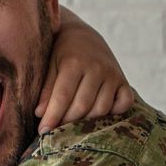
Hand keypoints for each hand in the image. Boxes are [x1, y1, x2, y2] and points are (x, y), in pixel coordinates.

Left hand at [38, 7, 135, 132]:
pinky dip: (115, 112)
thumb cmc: (61, 53)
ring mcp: (112, 74)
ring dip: (88, 121)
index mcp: (74, 62)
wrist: (82, 34)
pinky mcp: (124, 81)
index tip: (43, 131)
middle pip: (82, 106)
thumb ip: (46, 89)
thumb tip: (40, 114)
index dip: (52, 117)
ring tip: (74, 123)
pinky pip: (125, 103)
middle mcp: (96, 68)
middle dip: (67, 122)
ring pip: (102, 109)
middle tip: (57, 130)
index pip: (62, 97)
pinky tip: (101, 114)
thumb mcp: (50, 66)